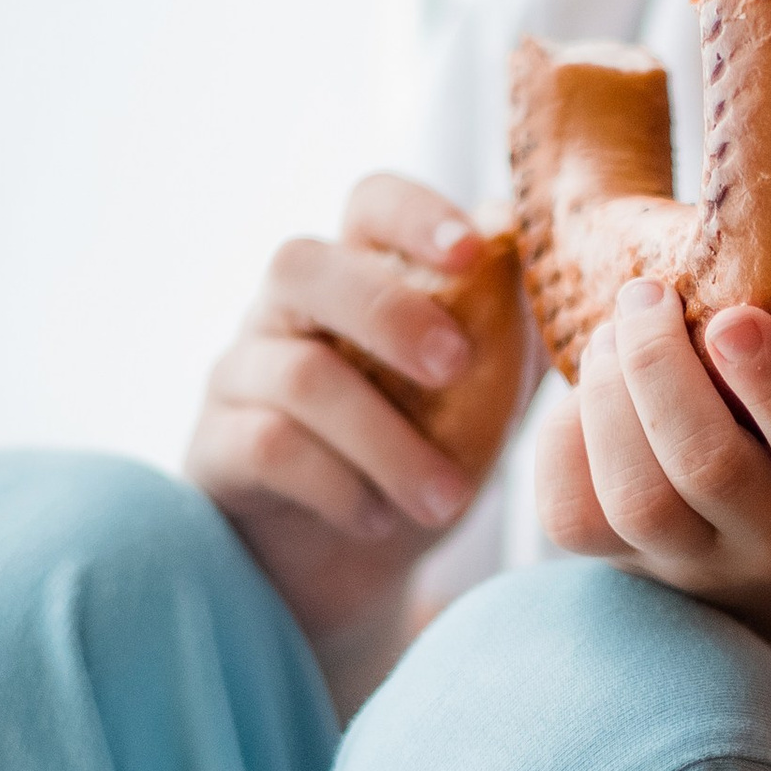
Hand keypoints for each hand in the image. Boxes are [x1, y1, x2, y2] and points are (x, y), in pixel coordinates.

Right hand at [187, 176, 496, 649]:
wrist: (355, 568)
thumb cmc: (425, 455)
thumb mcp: (486, 393)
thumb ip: (513, 328)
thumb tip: (555, 253)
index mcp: (359, 274)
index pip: (369, 202)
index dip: (414, 213)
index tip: (472, 251)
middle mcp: (285, 310)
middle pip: (302, 264)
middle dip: (388, 313)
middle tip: (457, 369)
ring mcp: (239, 374)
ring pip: (298, 374)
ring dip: (386, 440)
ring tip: (447, 499)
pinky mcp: (215, 447)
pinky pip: (268, 447)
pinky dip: (338, 486)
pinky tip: (380, 518)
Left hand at [535, 239, 770, 633]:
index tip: (732, 315)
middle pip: (711, 468)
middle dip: (662, 369)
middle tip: (644, 296)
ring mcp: (695, 561)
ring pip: (639, 501)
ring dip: (609, 401)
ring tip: (607, 338)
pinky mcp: (624, 565)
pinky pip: (574, 517)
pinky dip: (564, 442)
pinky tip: (583, 393)